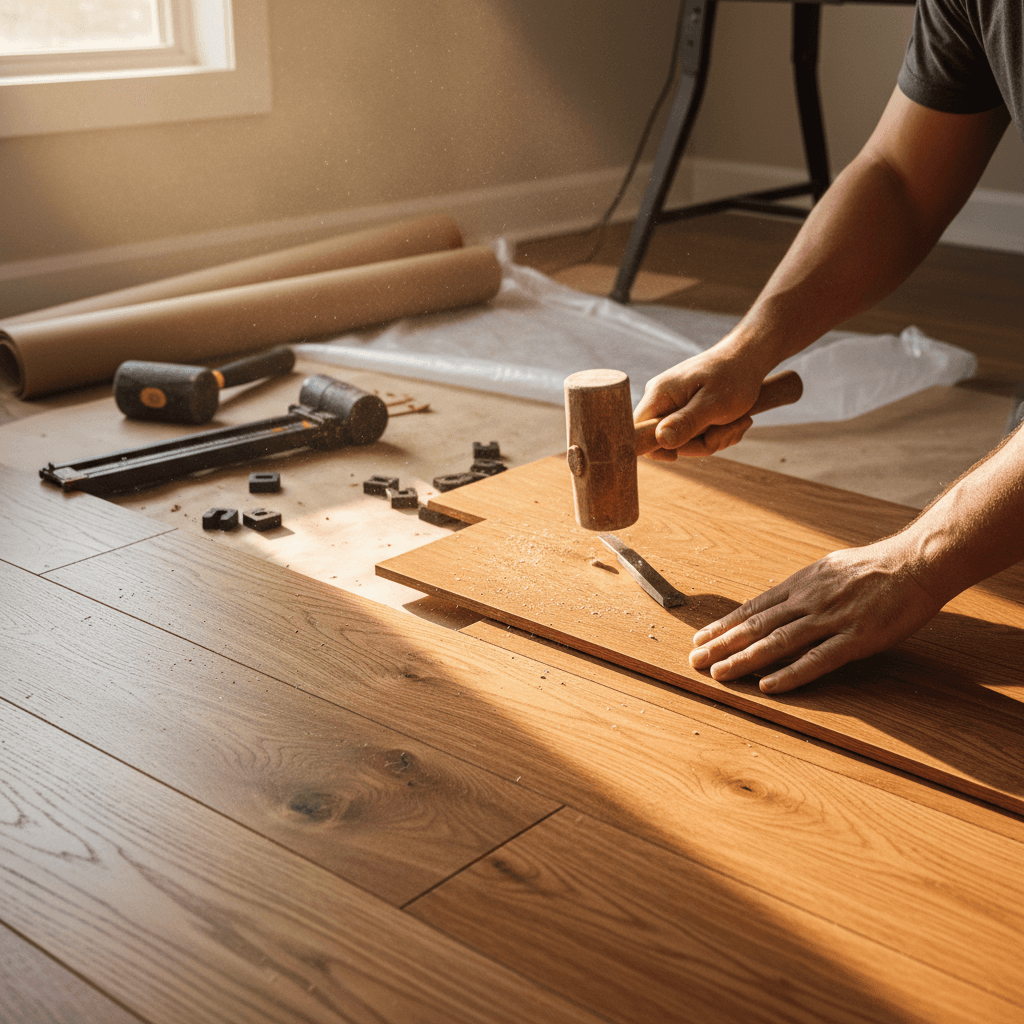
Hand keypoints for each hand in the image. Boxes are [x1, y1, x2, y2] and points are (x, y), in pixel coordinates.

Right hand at [634, 342, 771, 459]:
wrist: (748, 358)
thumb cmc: (734, 376)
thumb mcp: (714, 403)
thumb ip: (687, 422)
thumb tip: (661, 439)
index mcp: (659, 394)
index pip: (637, 432)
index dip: (654, 449)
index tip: (677, 456)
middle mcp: (660, 400)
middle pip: (666, 442)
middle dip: (700, 444)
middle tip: (727, 429)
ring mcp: (672, 406)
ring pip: (685, 442)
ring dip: (715, 439)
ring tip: (736, 421)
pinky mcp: (684, 411)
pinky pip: (695, 436)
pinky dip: (717, 434)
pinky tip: (733, 421)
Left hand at [688, 537, 944, 692]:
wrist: (917, 563)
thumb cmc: (875, 568)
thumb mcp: (829, 569)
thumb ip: (803, 588)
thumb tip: (778, 601)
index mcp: (801, 584)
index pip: (753, 608)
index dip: (724, 625)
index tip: (700, 638)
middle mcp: (809, 600)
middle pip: (757, 626)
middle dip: (722, 644)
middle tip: (695, 660)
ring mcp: (831, 619)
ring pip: (778, 642)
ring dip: (744, 659)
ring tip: (718, 674)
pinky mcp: (856, 638)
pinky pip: (818, 660)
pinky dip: (790, 674)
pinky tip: (768, 686)